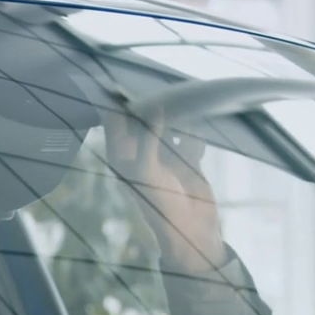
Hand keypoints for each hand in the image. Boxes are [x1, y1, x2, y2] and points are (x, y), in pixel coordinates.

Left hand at [101, 101, 226, 273]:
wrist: (192, 232)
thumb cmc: (160, 206)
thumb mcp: (147, 172)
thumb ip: (148, 140)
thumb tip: (155, 110)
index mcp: (123, 158)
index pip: (114, 123)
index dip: (115, 104)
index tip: (118, 81)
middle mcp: (142, 154)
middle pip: (143, 120)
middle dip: (151, 105)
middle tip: (159, 86)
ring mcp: (165, 157)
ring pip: (170, 126)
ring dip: (177, 116)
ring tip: (184, 101)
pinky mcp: (188, 161)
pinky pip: (191, 139)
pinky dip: (195, 135)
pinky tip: (199, 134)